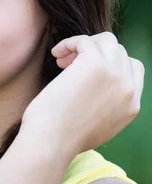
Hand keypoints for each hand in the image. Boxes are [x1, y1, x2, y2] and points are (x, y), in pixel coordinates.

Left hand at [21, 32, 144, 154]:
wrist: (51, 142)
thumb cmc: (61, 139)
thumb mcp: (96, 127)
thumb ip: (106, 108)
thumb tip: (95, 90)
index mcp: (132, 106)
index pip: (133, 69)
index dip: (111, 63)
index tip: (87, 71)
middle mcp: (128, 89)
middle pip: (118, 52)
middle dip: (94, 53)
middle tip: (68, 64)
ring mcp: (114, 74)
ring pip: (106, 41)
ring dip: (84, 45)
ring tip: (63, 58)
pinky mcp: (95, 63)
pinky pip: (85, 40)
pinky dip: (69, 43)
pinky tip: (56, 54)